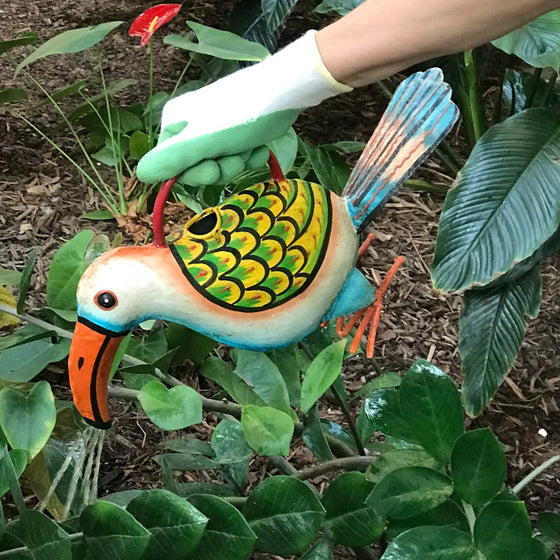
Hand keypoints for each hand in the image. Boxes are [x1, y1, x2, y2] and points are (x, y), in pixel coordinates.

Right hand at [136, 31, 350, 185]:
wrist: (285, 91)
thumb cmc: (239, 116)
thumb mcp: (201, 142)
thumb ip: (171, 160)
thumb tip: (141, 175)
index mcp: (175, 124)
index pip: (174, 168)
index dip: (196, 174)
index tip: (213, 169)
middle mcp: (191, 125)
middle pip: (199, 168)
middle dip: (221, 167)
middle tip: (236, 157)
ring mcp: (215, 127)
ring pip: (221, 164)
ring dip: (239, 162)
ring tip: (250, 147)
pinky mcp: (237, 130)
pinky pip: (237, 155)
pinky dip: (250, 155)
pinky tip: (260, 147)